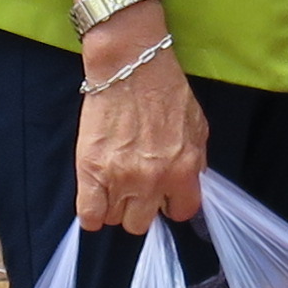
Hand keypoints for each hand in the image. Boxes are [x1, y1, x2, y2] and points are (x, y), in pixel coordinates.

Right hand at [75, 21, 207, 233]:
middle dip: (139, 207)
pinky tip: (94, 198)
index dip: (170, 204)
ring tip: (112, 184)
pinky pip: (89, 215)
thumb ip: (196, 161)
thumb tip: (188, 184)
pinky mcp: (91, 171)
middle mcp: (154, 181)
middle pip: (143, 222)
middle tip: (134, 186)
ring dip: (114, 205)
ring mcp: (121, 178)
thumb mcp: (198, 126)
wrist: (130, 66)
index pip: (182, 213)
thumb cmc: (165, 90)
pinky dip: (91, 213)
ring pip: (115, 219)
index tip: (162, 195)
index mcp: (185, 170)